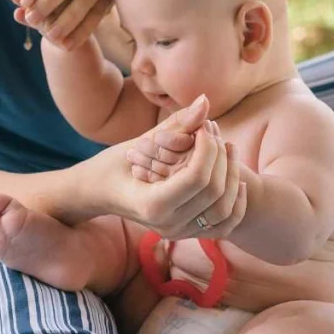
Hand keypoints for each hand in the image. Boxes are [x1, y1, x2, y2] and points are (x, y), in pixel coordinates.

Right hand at [89, 96, 246, 240]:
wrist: (98, 193)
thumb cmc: (112, 164)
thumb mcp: (139, 142)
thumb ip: (176, 124)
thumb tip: (205, 101)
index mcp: (152, 205)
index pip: (197, 178)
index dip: (208, 148)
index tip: (204, 126)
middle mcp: (168, 225)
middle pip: (214, 192)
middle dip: (221, 156)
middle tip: (214, 131)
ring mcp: (179, 232)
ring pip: (224, 210)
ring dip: (232, 176)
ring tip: (227, 148)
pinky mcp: (187, 233)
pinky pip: (224, 225)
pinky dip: (235, 203)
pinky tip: (235, 178)